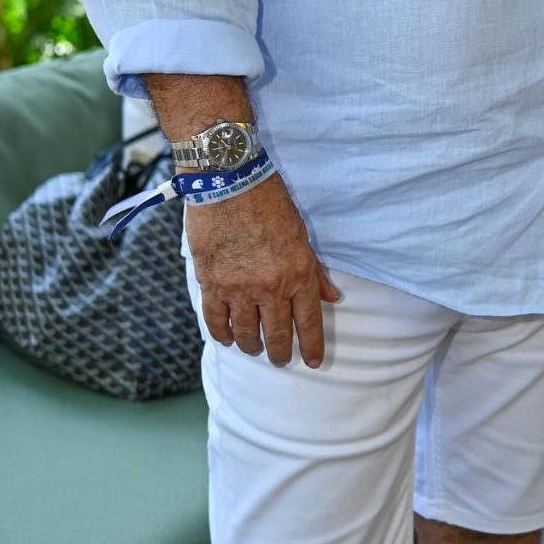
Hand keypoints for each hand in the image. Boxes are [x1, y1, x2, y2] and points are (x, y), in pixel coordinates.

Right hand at [185, 174, 338, 365]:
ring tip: (254, 348)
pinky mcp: (211, 283)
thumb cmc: (268, 202)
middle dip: (280, 353)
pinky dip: (222, 333)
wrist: (228, 181)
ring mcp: (239, 288)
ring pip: (246, 333)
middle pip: (277, 334)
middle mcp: (271, 287)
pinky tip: (227, 338)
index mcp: (298, 274)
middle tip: (280, 359)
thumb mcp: (302, 234)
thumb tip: (331, 297)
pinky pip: (216, 320)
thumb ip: (315, 271)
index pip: (309, 322)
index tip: (313, 361)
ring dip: (251, 345)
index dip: (312, 346)